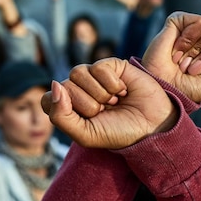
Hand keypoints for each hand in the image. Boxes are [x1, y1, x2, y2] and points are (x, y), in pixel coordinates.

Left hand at [42, 58, 177, 148]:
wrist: (152, 126)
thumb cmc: (119, 132)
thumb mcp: (86, 135)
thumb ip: (61, 116)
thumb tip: (55, 85)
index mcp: (68, 108)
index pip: (48, 100)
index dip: (64, 109)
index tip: (85, 120)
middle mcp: (78, 89)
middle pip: (64, 87)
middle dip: (88, 105)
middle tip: (106, 112)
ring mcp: (93, 76)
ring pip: (77, 73)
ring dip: (99, 93)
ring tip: (114, 101)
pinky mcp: (110, 65)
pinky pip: (98, 67)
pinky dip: (111, 83)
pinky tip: (123, 91)